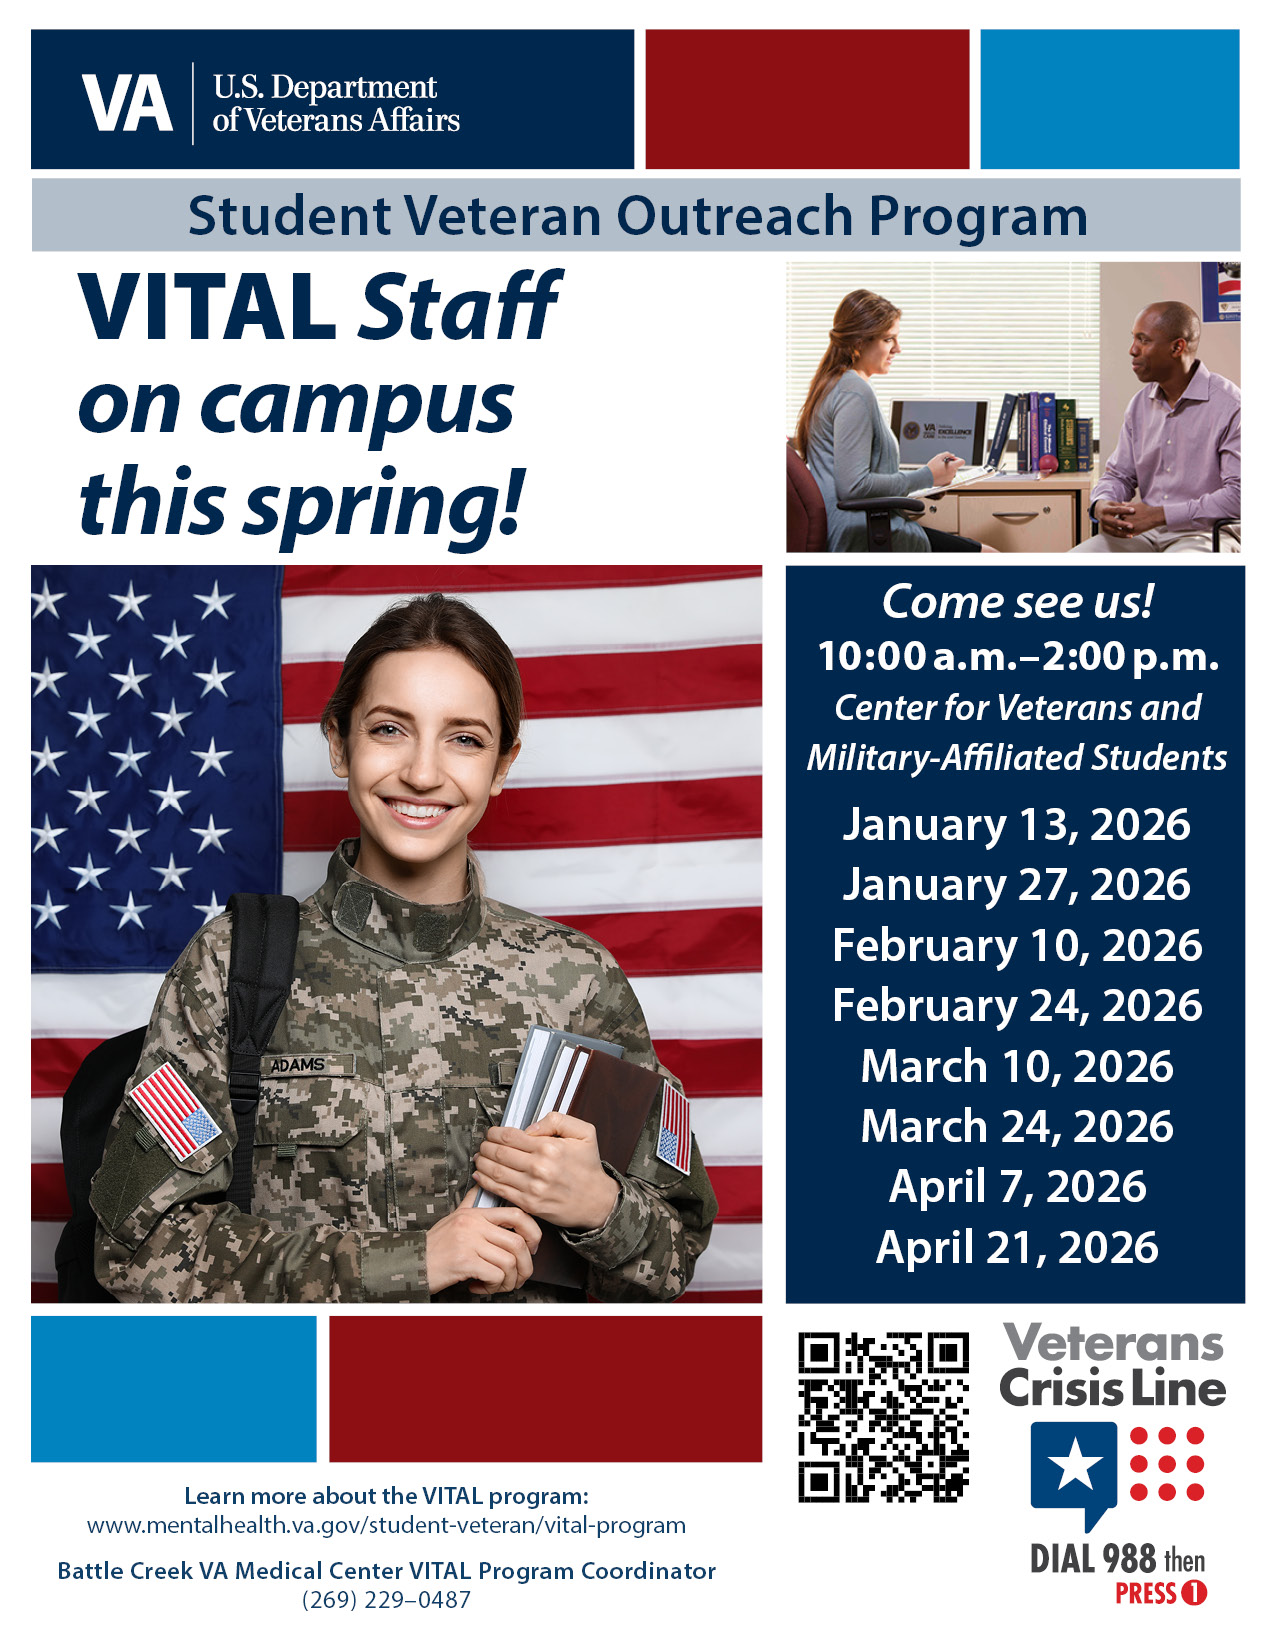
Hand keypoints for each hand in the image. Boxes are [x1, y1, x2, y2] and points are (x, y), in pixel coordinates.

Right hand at [424, 1187, 540, 1295]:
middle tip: (518, 1277)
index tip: (533, 1247)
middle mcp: (474, 1225)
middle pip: (518, 1243)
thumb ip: (470, 1203)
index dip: (533, 1232)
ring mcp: (469, 1242)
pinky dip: (493, 1287)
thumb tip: (481, 1187)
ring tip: (496, 1285)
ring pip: (509, 1262)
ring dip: (508, 1281)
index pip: (516, 1214)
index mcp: (475, 1214)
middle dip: (524, 1266)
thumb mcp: (453, 1218)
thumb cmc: (434, 1246)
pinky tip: (480, 1287)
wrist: (409, 1263)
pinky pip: (495, 1275)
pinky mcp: (464, 1261)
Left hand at [474, 1114, 619, 1230]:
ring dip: (482, 1163)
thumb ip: (557, 1120)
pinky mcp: (529, 1204)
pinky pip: (500, 1191)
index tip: (492, 1133)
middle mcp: (539, 1168)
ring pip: (495, 1172)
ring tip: (479, 1158)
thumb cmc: (588, 1167)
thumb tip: (529, 1127)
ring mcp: (532, 1188)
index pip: (510, 1137)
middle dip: (485, 1147)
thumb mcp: (584, 1133)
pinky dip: (485, 1182)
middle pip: (498, 1153)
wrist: (595, 1201)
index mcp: (549, 1148)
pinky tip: (480, 1175)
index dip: (494, 1133)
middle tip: (483, 1145)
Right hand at [928, 452, 961, 486]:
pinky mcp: (947, 483)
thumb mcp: (938, 457)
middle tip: (942, 464)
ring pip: (952, 472)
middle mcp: (953, 473)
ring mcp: (950, 479)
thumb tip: (953, 456)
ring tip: (939, 469)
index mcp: (952, 466)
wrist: (925, 478)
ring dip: (948, 470)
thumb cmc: (931, 467)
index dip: (958, 459)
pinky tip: (939, 474)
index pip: (962, 462)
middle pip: (956, 467)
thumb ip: (947, 454)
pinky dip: (946, 475)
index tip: (952, 460)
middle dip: (951, 464)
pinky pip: (949, 477)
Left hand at [1096, 499, 1164, 538]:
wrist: (1154, 516)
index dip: (1118, 518)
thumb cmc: (1146, 509)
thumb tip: (1122, 502)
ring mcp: (1128, 526)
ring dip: (1121, 530)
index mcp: (1124, 512)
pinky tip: (1128, 534)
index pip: (1117, 516)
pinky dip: (1126, 535)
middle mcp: (1125, 519)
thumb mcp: (1136, 504)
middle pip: (1117, 524)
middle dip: (1117, 524)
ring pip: (1121, 530)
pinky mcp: (1133, 532)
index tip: (1116, 518)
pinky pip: (1126, 535)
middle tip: (1116, 525)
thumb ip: (1127, 504)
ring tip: (1124, 531)